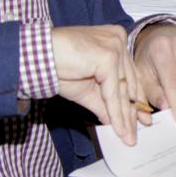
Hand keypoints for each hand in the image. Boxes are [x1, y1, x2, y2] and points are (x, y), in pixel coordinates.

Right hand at [52, 25, 147, 145]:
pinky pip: (113, 92)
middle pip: (128, 83)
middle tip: (135, 133)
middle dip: (132, 112)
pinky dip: (116, 113)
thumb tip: (116, 122)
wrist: (36, 58)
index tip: (139, 119)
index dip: (134, 99)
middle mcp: (118, 39)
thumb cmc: (57, 67)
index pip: (129, 75)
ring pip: (122, 89)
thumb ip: (104, 103)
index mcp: (115, 40)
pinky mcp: (108, 57)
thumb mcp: (86, 89)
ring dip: (125, 117)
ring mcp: (115, 46)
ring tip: (128, 137)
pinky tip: (120, 129)